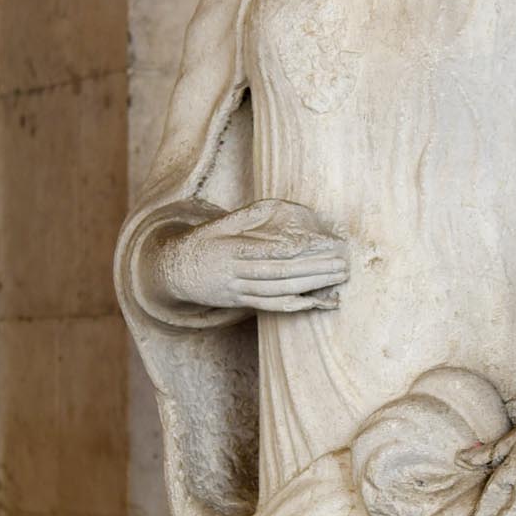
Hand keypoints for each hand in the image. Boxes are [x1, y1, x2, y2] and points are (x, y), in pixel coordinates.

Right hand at [159, 199, 347, 312]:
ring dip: (311, 286)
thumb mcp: (219, 224)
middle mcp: (235, 273)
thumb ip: (249, 218)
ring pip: (280, 291)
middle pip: (281, 272)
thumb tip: (282, 209)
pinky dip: (296, 304)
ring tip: (338, 277)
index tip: (323, 244)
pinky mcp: (241, 303)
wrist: (173, 273)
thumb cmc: (203, 242)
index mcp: (230, 249)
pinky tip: (317, 300)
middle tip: (342, 262)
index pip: (269, 250)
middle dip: (314, 268)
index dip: (298, 249)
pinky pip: (272, 306)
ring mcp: (238, 291)